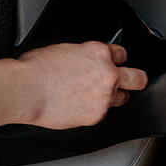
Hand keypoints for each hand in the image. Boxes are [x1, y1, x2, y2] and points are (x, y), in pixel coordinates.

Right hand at [17, 42, 147, 128]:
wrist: (28, 89)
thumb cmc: (38, 67)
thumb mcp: (64, 49)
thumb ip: (83, 54)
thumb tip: (86, 59)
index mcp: (97, 52)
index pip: (121, 53)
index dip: (115, 58)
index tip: (112, 61)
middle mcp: (106, 74)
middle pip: (138, 78)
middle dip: (135, 78)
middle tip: (129, 79)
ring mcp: (104, 97)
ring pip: (123, 98)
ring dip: (113, 95)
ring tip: (96, 94)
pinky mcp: (97, 116)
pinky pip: (103, 112)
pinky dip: (95, 108)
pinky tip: (80, 104)